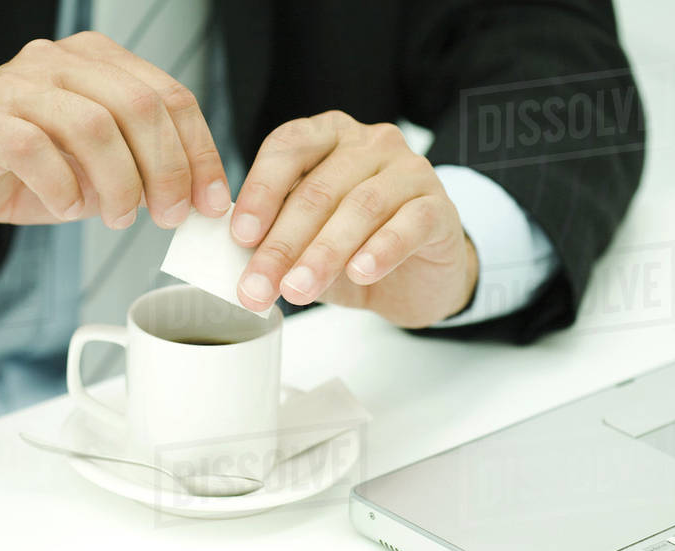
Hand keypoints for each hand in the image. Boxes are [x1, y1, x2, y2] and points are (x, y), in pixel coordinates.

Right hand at [0, 33, 229, 258]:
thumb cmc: (22, 170)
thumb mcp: (97, 166)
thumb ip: (142, 167)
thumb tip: (197, 197)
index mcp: (96, 62)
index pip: (170, 95)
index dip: (199, 152)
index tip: (212, 201)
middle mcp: (58, 62)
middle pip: (140, 106)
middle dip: (167, 170)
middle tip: (169, 215)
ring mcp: (18, 87)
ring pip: (95, 126)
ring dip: (119, 184)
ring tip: (118, 218)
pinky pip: (39, 152)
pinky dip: (63, 191)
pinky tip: (66, 209)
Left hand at [230, 111, 477, 328]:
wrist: (418, 278)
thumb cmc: (356, 249)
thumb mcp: (306, 243)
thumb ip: (275, 240)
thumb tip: (235, 258)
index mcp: (328, 137)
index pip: (288, 148)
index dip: (261, 191)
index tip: (240, 235)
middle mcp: (370, 143)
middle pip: (319, 188)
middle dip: (283, 242)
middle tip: (259, 285)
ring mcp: (410, 171)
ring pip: (361, 207)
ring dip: (323, 253)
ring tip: (298, 290)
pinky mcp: (439, 207)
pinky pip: (409, 223)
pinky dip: (381, 250)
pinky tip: (360, 273)